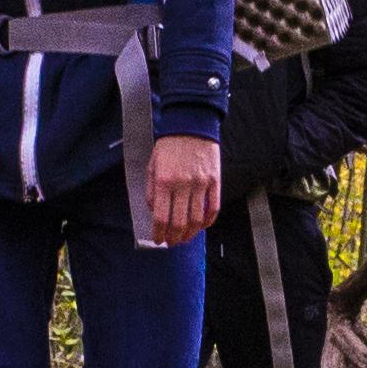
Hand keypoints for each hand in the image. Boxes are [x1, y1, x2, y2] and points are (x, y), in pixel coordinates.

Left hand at [144, 131, 221, 247]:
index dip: (159, 233)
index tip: (158, 240)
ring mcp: (201, 184)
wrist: (191, 125)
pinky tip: (202, 226)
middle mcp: (183, 185)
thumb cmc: (170, 145)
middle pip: (179, 222)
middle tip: (171, 242)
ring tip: (185, 238)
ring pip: (197, 219)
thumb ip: (152, 190)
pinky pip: (214, 207)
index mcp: (164, 181)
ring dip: (190, 233)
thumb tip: (155, 212)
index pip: (161, 217)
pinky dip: (208, 221)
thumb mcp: (152, 165)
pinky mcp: (215, 181)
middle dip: (174, 238)